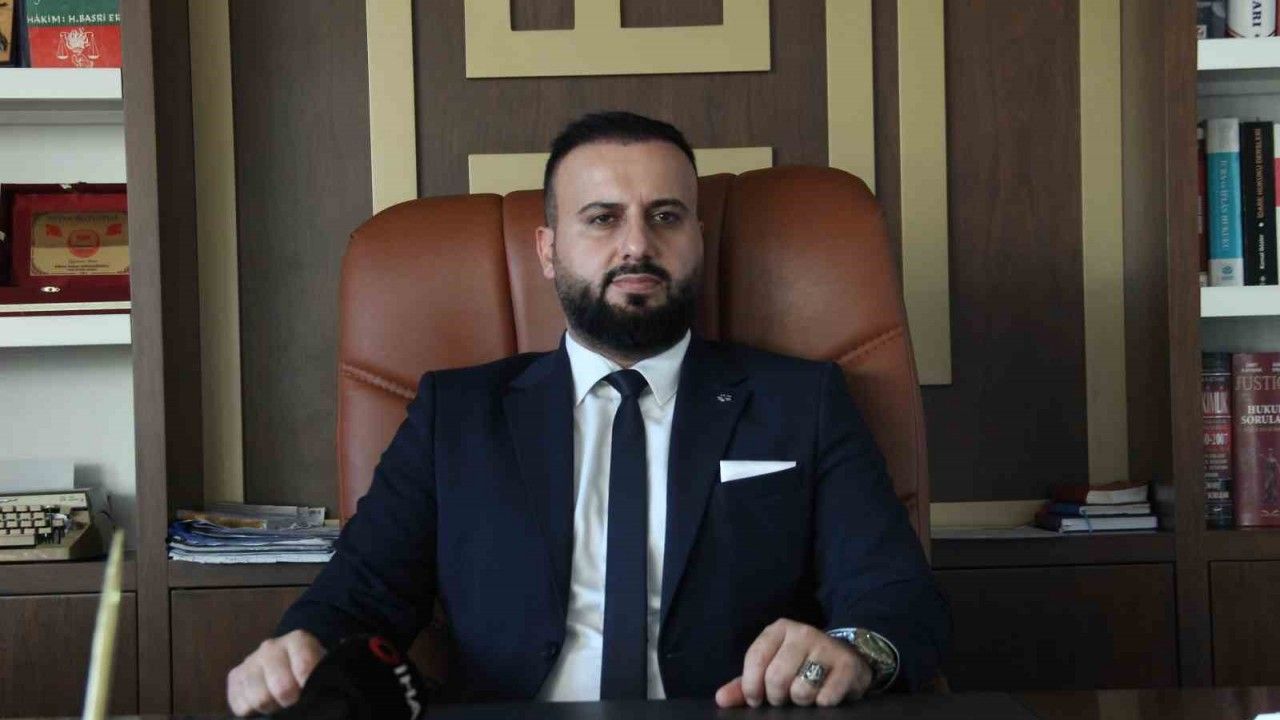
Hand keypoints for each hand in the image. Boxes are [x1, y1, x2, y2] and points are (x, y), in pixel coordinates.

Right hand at [227, 629, 325, 715]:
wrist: (288, 663)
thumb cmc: (311, 669)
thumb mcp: (323, 667)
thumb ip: (323, 674)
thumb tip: (320, 690)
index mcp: (298, 640)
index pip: (305, 668)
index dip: (308, 686)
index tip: (310, 692)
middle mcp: (271, 647)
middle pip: (281, 688)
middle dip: (290, 700)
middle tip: (295, 701)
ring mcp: (250, 661)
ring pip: (259, 699)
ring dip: (271, 707)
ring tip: (279, 704)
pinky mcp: (234, 677)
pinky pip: (240, 705)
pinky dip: (253, 711)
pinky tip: (264, 704)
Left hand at [715, 618, 871, 707]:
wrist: (847, 657)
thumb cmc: (801, 664)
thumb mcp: (771, 667)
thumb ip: (745, 684)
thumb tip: (721, 699)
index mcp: (779, 629)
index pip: (756, 659)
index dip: (751, 686)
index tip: (756, 699)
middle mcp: (803, 633)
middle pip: (776, 678)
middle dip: (777, 697)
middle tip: (784, 698)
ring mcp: (827, 647)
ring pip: (802, 690)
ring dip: (801, 701)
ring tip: (805, 694)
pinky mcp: (847, 666)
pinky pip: (826, 697)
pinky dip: (822, 703)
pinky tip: (824, 696)